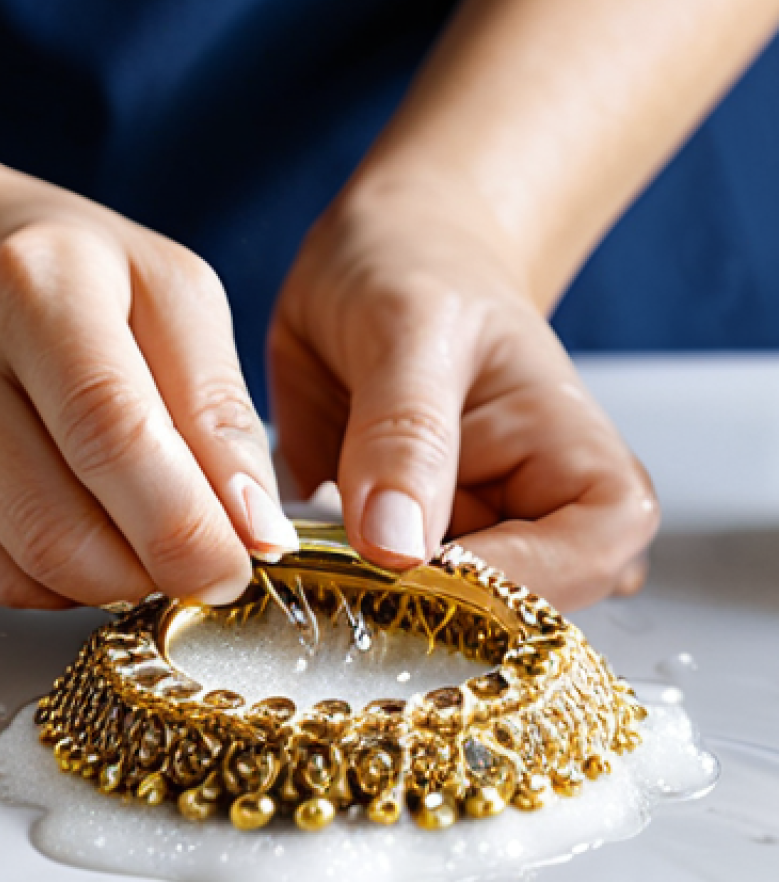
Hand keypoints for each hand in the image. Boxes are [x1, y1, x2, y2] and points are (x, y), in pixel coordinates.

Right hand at [0, 172, 296, 607]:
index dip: (188, 523)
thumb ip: (216, 408)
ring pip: (30, 565)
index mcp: (36, 286)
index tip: (243, 562)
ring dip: (117, 581)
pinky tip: (89, 540)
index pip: (114, 432)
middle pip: (64, 522)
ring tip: (152, 541)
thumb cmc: (57, 273)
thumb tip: (253, 526)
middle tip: (209, 567)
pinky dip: (63, 585)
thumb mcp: (167, 295)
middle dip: (161, 569)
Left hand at [270, 170, 658, 609]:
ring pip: (436, 623)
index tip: (401, 567)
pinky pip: (376, 599)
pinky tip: (298, 562)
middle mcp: (536, 522)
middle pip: (510, 617)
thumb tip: (397, 547)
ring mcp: (468, 543)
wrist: (383, 258)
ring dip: (371, 611)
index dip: (498, 584)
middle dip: (423, 613)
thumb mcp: (412, 324)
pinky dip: (335, 592)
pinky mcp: (406, 549)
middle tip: (337, 584)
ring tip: (310, 568)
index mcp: (584, 469)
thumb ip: (406, 433)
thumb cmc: (421, 265)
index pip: (581, 565)